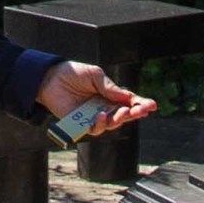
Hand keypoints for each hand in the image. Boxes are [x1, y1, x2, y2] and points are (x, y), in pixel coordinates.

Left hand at [36, 60, 153, 136]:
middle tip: (139, 111)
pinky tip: (100, 116)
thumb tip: (128, 97)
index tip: (152, 106)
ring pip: (110, 125)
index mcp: (110, 95)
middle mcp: (104, 108)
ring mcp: (92, 117)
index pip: (128, 102)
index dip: (140, 105)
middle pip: (123, 116)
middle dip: (133, 114)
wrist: (51, 77)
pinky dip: (99, 125)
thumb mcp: (96, 75)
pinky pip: (93, 129)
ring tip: (120, 113)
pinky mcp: (80, 124)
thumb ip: (110, 87)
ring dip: (117, 120)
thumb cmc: (74, 73)